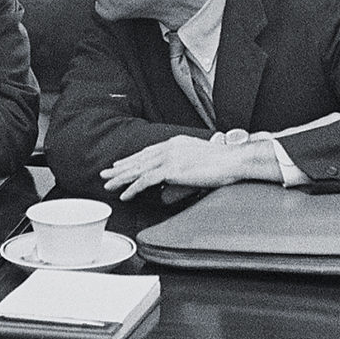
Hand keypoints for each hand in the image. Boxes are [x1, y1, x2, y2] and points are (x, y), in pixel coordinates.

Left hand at [100, 135, 280, 200]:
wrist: (234, 160)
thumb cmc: (223, 162)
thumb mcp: (198, 160)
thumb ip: (182, 167)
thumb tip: (171, 181)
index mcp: (175, 143)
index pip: (147, 152)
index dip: (132, 159)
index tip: (120, 164)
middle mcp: (168, 147)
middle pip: (138, 159)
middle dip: (120, 168)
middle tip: (105, 174)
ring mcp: (168, 157)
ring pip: (137, 169)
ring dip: (120, 178)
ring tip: (108, 185)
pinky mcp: (171, 170)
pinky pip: (145, 181)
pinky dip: (132, 189)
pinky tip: (124, 195)